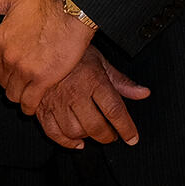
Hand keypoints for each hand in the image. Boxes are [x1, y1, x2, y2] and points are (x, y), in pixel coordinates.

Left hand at [0, 0, 95, 112]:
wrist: (70, 14)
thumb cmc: (46, 6)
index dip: (2, 71)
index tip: (10, 72)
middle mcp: (7, 57)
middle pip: (2, 81)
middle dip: (11, 83)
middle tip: (21, 84)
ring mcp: (23, 70)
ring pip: (13, 94)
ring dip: (19, 96)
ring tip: (26, 95)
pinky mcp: (42, 80)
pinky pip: (29, 102)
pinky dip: (29, 107)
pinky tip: (32, 107)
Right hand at [32, 47, 149, 149]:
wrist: (42, 44)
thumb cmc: (72, 52)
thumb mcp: (100, 61)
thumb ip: (122, 81)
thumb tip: (143, 93)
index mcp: (93, 81)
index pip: (115, 111)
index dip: (126, 129)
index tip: (132, 138)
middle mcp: (75, 93)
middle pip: (95, 126)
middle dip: (108, 136)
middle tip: (112, 135)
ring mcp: (56, 101)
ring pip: (74, 131)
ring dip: (87, 137)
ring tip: (93, 133)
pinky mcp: (41, 106)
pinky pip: (52, 132)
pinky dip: (65, 141)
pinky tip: (75, 141)